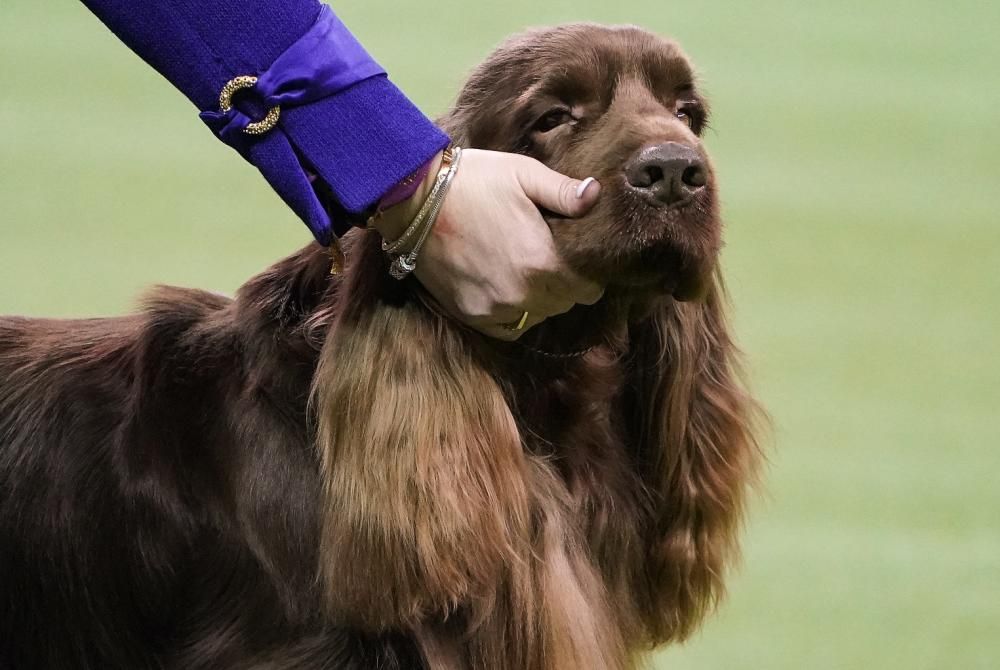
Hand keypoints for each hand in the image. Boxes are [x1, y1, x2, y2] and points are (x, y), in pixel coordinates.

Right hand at [374, 149, 603, 339]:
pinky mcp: (472, 314)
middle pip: (565, 303)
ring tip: (528, 270)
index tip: (577, 256)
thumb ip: (564, 192)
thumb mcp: (523, 174)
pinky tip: (509, 289)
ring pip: (539, 315)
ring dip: (541, 299)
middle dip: (565, 283)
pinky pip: (509, 326)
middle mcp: (522, 294)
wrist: (414, 197)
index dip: (588, 271)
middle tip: (550, 257)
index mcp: (542, 261)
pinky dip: (514, 312)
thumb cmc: (474, 180)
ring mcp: (495, 309)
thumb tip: (597, 196)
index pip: (589, 287)